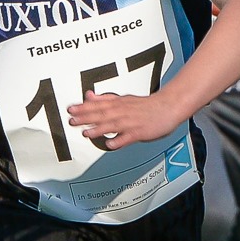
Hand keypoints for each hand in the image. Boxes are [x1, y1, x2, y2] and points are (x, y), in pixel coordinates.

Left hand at [65, 91, 180, 150]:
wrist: (168, 106)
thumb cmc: (146, 105)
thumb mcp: (123, 99)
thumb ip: (105, 99)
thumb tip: (88, 96)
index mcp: (118, 103)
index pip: (98, 105)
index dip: (83, 108)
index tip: (70, 110)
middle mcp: (123, 111)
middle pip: (102, 114)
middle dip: (86, 118)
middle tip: (72, 121)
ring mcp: (131, 122)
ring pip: (113, 125)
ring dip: (99, 129)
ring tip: (87, 133)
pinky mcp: (140, 132)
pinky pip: (128, 137)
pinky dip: (119, 140)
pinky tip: (110, 144)